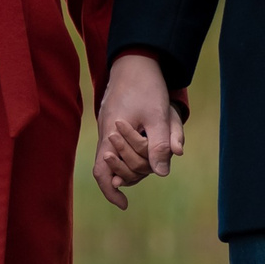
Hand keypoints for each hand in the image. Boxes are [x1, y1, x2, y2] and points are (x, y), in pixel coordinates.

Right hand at [94, 52, 183, 209]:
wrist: (135, 59)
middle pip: (111, 168)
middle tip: (153, 170)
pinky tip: (146, 148)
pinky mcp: (113, 120)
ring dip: (135, 160)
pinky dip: (132, 151)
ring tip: (156, 158)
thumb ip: (159, 145)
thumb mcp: (157, 115)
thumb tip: (162, 174)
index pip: (102, 172)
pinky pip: (118, 144)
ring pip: (116, 156)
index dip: (111, 191)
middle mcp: (104, 133)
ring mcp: (107, 127)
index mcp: (110, 134)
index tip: (124, 204)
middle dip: (130, 174)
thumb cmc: (146, 86)